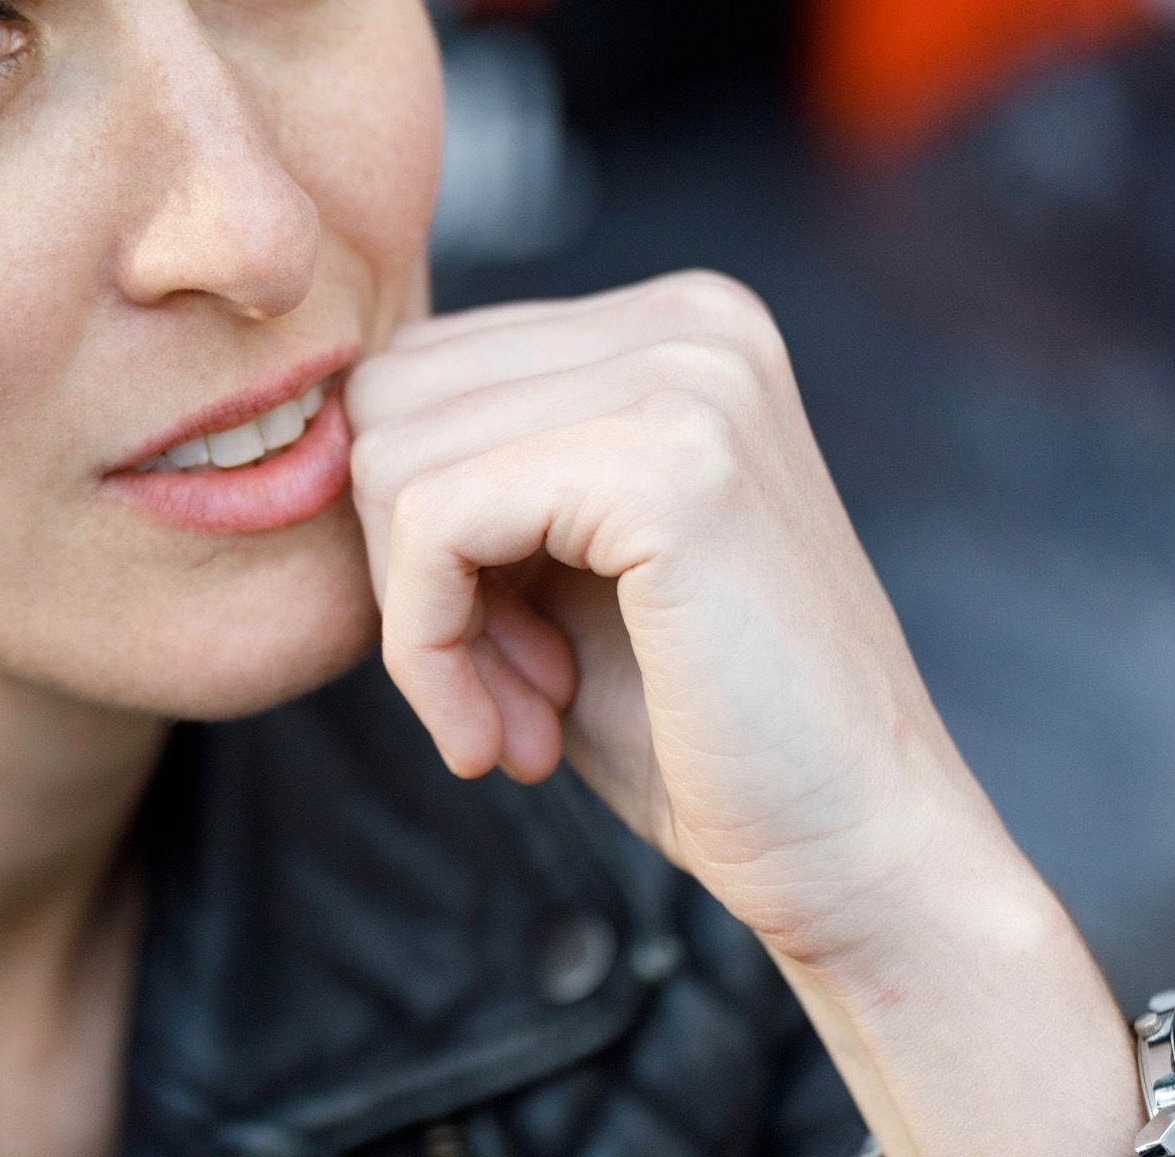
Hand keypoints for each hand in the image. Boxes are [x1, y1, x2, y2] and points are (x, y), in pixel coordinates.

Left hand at [345, 269, 972, 958]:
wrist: (862, 856)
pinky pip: (432, 520)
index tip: (494, 658)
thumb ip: (474, 471)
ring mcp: (688, 373)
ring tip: (519, 716)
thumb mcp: (562, 563)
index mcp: (672, 323)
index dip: (413, 533)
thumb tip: (312, 427)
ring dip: (421, 623)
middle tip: (498, 695)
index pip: (421, 369)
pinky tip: (511, 740)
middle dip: (404, 567)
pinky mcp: (668, 459)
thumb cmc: (704, 730)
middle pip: (392, 396)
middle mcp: (688, 318)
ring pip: (392, 454)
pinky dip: (428, 646)